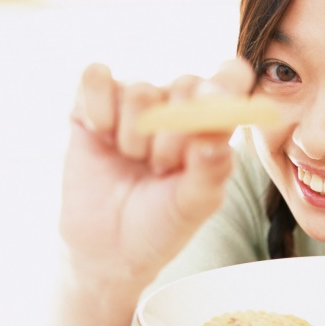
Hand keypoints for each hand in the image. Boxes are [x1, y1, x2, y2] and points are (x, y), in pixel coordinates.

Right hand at [60, 58, 254, 293]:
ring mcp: (133, 103)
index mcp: (210, 124)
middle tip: (164, 167)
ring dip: (135, 136)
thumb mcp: (194, 205)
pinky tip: (101, 135)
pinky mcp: (92, 103)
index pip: (232, 78)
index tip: (213, 110)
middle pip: (187, 84)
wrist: (109, 249)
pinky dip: (98, 106)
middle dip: (176, 133)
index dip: (226, 87)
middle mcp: (175, 105)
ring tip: (134, 162)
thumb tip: (213, 138)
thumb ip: (211, 170)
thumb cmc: (160, 224)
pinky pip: (96, 77)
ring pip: (140, 91)